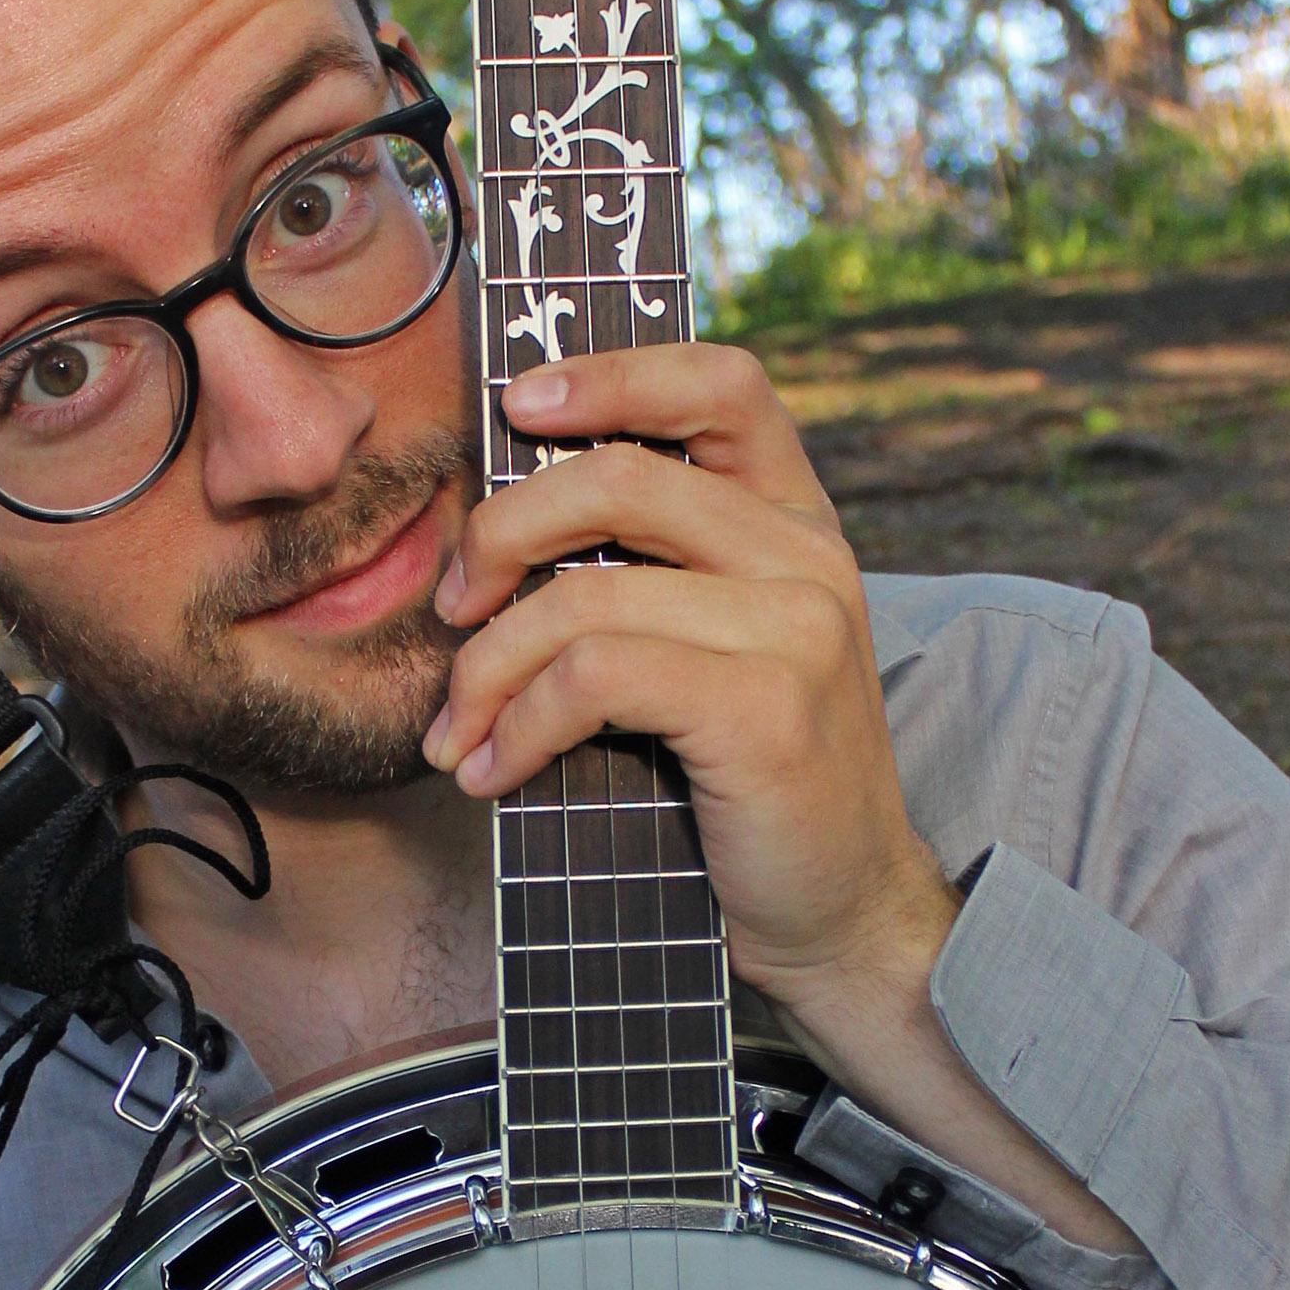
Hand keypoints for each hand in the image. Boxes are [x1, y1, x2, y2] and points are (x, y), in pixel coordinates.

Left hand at [422, 342, 955, 1047]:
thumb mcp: (714, 656)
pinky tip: (493, 771)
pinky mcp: (764, 709)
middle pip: (619, 476)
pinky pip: (593, 677)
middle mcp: (808, 558)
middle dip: (499, 534)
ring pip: (585, 595)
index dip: (611, 374)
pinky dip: (517, 725)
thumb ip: (651, 579)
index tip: (516, 404)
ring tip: (455, 733)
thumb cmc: (750, 790)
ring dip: (485, 670)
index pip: (720, 384)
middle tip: (449, 610)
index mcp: (796, 523)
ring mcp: (796, 629)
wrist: (840, 915)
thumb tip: (492, 539)